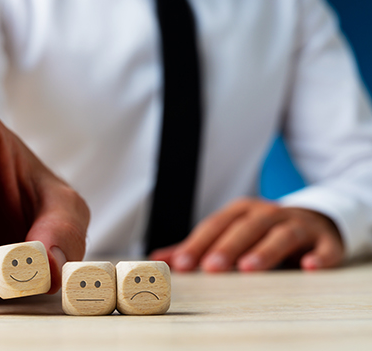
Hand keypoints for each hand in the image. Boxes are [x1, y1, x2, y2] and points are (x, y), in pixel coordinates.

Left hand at [149, 198, 343, 271]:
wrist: (312, 220)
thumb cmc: (261, 231)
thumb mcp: (230, 233)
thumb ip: (196, 246)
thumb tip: (157, 257)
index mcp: (241, 212)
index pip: (216, 226)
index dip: (198, 244)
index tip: (182, 265)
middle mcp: (268, 214)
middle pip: (246, 228)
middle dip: (227, 247)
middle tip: (211, 268)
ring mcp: (297, 224)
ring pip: (281, 234)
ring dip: (265, 250)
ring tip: (249, 268)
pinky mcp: (324, 240)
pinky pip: (323, 247)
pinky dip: (318, 256)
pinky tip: (308, 267)